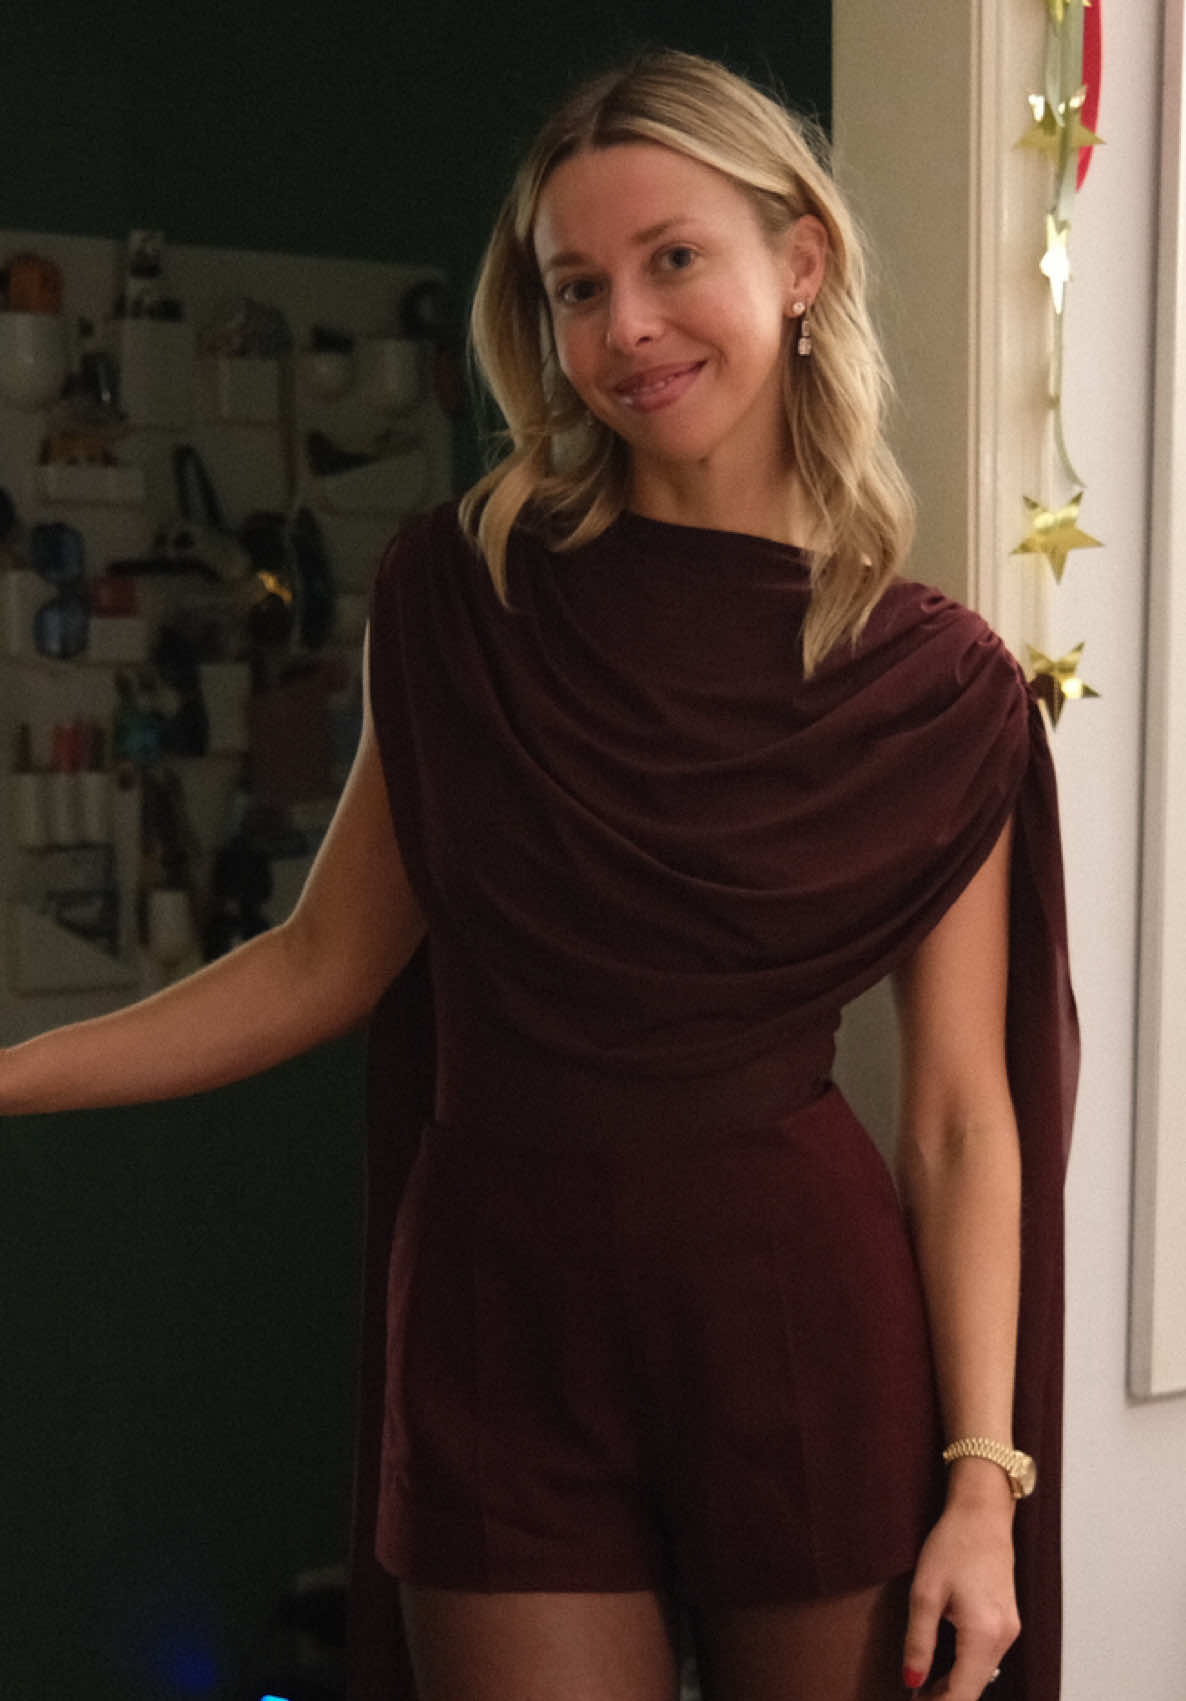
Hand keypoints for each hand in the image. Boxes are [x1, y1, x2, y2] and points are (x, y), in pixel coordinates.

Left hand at [902, 1495, 1019, 1697]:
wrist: (982, 1513)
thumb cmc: (952, 1544)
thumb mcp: (925, 1592)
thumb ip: (918, 1641)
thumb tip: (912, 1682)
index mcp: (984, 1634)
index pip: (963, 1693)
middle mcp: (1004, 1637)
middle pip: (974, 1687)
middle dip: (945, 1698)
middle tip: (913, 1696)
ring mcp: (1010, 1629)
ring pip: (982, 1674)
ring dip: (955, 1684)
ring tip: (923, 1685)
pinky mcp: (1009, 1620)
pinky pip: (988, 1657)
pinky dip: (967, 1667)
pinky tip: (945, 1663)